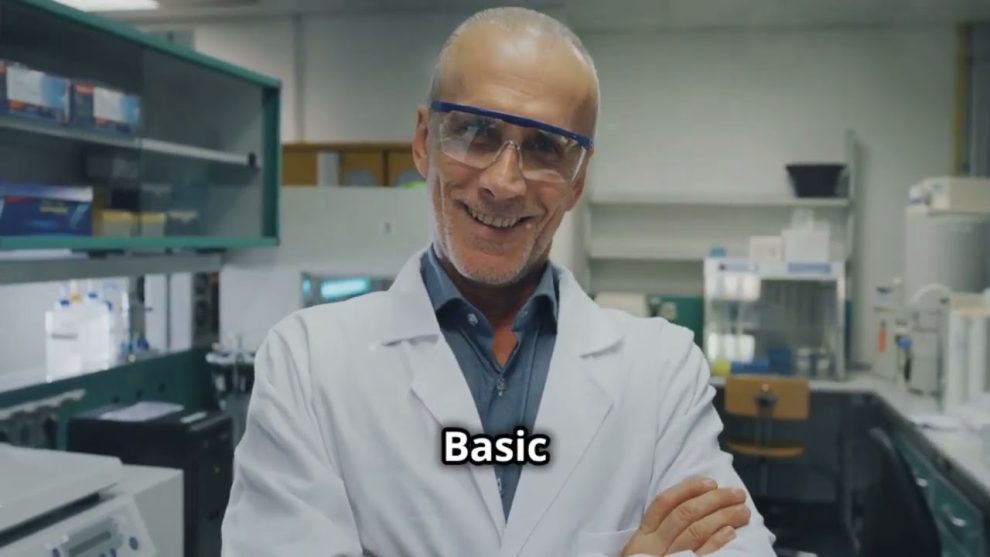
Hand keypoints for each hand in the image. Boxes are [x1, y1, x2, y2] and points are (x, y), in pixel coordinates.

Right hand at [620, 476, 751, 555]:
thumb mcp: (641, 549)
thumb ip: (658, 529)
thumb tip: (693, 503)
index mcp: (643, 535)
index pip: (664, 503)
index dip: (688, 489)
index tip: (710, 482)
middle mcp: (655, 545)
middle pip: (685, 514)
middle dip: (714, 500)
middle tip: (737, 493)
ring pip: (696, 531)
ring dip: (723, 518)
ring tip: (742, 511)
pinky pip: (702, 555)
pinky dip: (717, 542)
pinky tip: (731, 532)